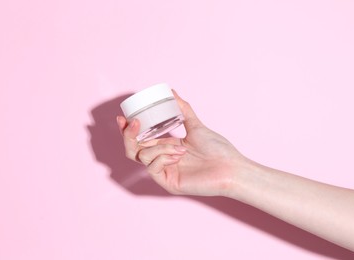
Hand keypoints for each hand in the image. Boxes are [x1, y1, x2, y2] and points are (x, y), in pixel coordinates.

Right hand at [117, 90, 246, 195]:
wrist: (231, 167)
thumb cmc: (218, 149)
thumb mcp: (196, 125)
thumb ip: (183, 109)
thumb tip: (172, 92)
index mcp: (166, 147)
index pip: (140, 139)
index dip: (128, 130)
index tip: (122, 117)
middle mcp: (162, 160)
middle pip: (133, 150)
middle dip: (128, 136)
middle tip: (133, 123)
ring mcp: (164, 172)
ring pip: (142, 157)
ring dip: (159, 148)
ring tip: (180, 148)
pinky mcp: (168, 183)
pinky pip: (153, 168)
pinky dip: (163, 158)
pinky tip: (179, 156)